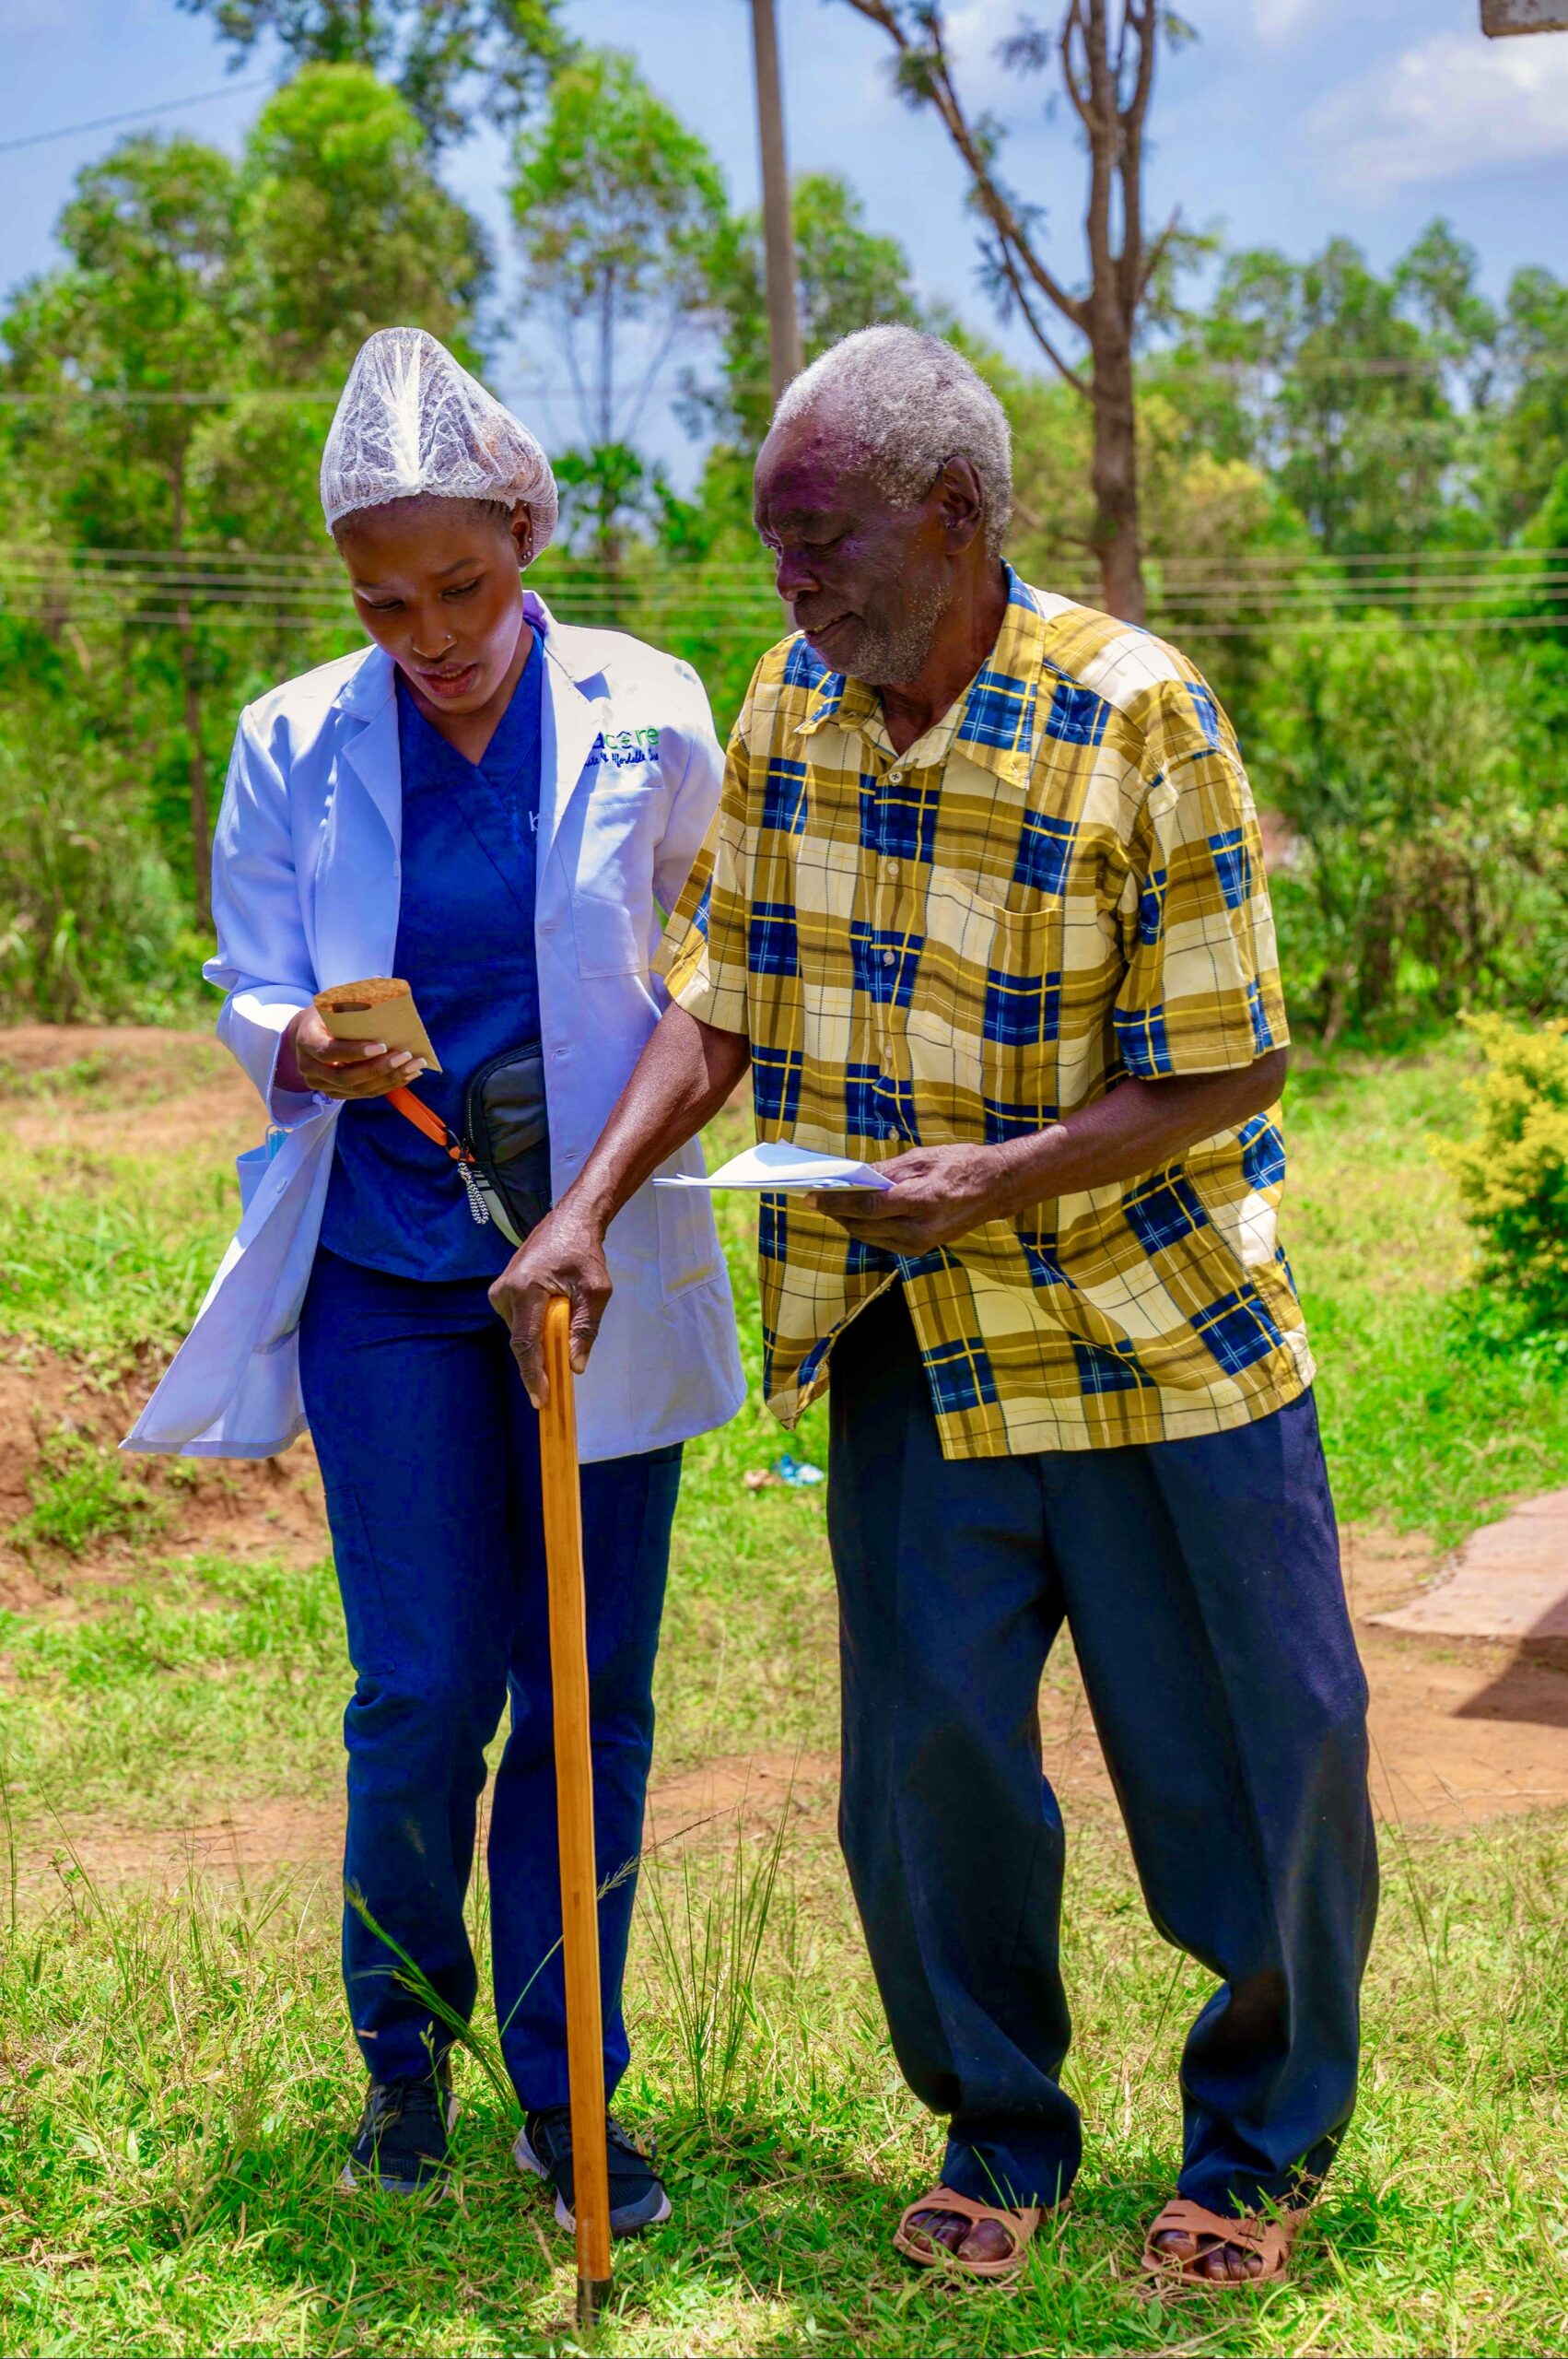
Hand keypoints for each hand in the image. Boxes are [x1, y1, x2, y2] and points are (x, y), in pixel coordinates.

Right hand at [277, 1006, 425, 1100]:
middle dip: (379, 1068)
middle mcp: (309, 1068)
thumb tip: (382, 980)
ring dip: (389, 1079)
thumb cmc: (326, 1013)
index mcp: (306, 1040)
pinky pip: (364, 1094)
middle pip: (345, 1077)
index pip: (329, 1051)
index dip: (355, 1052)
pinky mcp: (336, 1093)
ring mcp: (321, 1084)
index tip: (382, 1046)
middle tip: (406, 1056)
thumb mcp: (331, 1000)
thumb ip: (352, 995)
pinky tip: (408, 1074)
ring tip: (414, 1066)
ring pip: (358, 1089)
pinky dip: (388, 1085)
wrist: (309, 1033)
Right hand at [489, 1202, 612, 1408]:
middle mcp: (505, 1291)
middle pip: (521, 1341)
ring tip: (563, 1331)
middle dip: (539, 1363)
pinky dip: (536, 1331)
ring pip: (520, 1333)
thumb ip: (585, 1329)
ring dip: (540, 1342)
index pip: (526, 1342)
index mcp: (526, 1289)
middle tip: (557, 1385)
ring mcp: (500, 1290)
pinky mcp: (502, 1291)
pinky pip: (519, 1322)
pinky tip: (553, 1323)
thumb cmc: (584, 1253)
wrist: (569, 1221)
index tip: (541, 1398)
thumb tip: (575, 1365)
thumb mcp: (595, 1291)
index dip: (533, 1374)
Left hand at [809, 1141, 1025, 1255]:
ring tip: (829, 1206)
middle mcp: (921, 1228)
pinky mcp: (922, 1249)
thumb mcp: (922, 1158)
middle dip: (836, 1213)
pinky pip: (883, 1241)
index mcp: (923, 1200)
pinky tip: (854, 1216)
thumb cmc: (960, 1165)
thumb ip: (885, 1171)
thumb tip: (852, 1177)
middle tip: (814, 1199)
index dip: (837, 1203)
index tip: (813, 1196)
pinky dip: (865, 1229)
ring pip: (870, 1237)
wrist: (995, 1188)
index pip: (868, 1206)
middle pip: (864, 1225)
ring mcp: (922, 1243)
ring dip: (847, 1222)